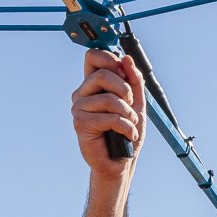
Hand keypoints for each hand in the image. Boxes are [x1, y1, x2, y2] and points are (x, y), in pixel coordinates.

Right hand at [71, 48, 144, 180]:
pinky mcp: (81, 124)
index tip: (123, 74)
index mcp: (93, 84)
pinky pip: (110, 117)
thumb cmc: (127, 132)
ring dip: (128, 113)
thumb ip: (134, 80)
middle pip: (103, 74)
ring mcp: (79, 108)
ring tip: (131, 124)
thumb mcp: (137, 102)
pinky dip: (126, 127)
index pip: (93, 56)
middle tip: (131, 105)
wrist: (122, 161)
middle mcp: (82, 93)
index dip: (110, 59)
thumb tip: (127, 59)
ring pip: (109, 98)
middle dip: (126, 90)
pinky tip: (127, 134)